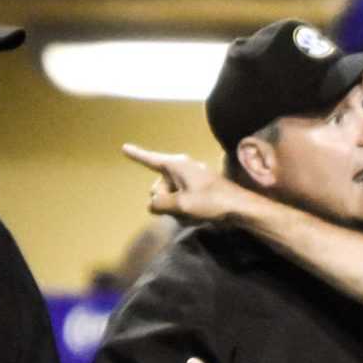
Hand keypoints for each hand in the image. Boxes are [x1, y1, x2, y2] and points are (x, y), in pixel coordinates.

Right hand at [123, 142, 242, 222]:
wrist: (238, 207)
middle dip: (163, 200)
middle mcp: (181, 167)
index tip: (124, 147)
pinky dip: (183, 208)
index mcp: (176, 165)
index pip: (151, 160)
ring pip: (169, 195)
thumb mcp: (181, 204)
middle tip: (180, 208)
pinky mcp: (197, 188)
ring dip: (174, 207)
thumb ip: (160, 203)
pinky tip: (196, 215)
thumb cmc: (211, 201)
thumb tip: (153, 204)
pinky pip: (180, 199)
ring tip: (191, 213)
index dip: (137, 155)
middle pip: (158, 185)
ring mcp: (190, 178)